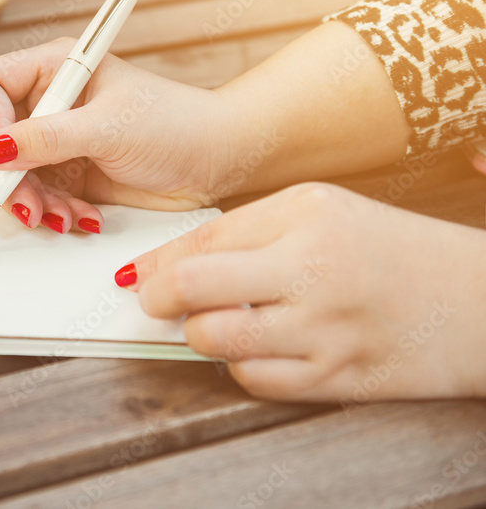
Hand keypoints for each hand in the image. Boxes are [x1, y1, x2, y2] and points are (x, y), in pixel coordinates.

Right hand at [0, 38, 234, 232]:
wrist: (217, 161)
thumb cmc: (177, 124)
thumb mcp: (109, 128)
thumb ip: (48, 138)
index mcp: (55, 68)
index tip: (3, 154)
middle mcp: (50, 102)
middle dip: (8, 177)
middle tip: (27, 204)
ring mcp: (57, 141)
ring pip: (12, 176)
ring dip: (32, 203)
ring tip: (62, 218)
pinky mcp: (69, 174)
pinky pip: (39, 198)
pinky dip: (55, 214)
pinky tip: (83, 218)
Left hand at [121, 182, 485, 401]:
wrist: (481, 301)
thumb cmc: (391, 250)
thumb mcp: (322, 212)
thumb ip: (248, 231)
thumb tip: (168, 265)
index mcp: (306, 213)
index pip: (201, 240)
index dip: (156, 263)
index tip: (139, 276)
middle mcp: (313, 266)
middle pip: (192, 288)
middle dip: (157, 299)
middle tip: (155, 304)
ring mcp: (325, 327)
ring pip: (213, 339)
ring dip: (199, 335)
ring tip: (212, 324)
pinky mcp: (338, 377)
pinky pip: (253, 379)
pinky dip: (241, 367)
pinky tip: (258, 350)